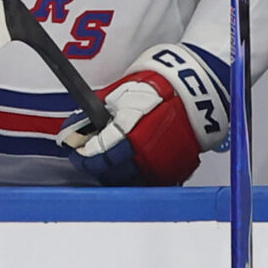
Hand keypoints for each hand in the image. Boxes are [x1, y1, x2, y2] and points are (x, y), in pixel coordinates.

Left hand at [59, 43, 230, 184]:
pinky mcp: (173, 169)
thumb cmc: (157, 87)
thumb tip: (75, 127)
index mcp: (128, 135)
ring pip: (128, 181)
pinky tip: (130, 165)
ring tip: (109, 163)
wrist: (193, 89)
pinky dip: (136, 176)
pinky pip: (148, 180)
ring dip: (114, 174)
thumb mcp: (118, 95)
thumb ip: (95, 115)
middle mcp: (143, 154)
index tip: (77, 152)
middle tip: (89, 158)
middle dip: (96, 167)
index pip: (96, 156)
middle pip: (110, 173)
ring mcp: (160, 165)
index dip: (82, 156)